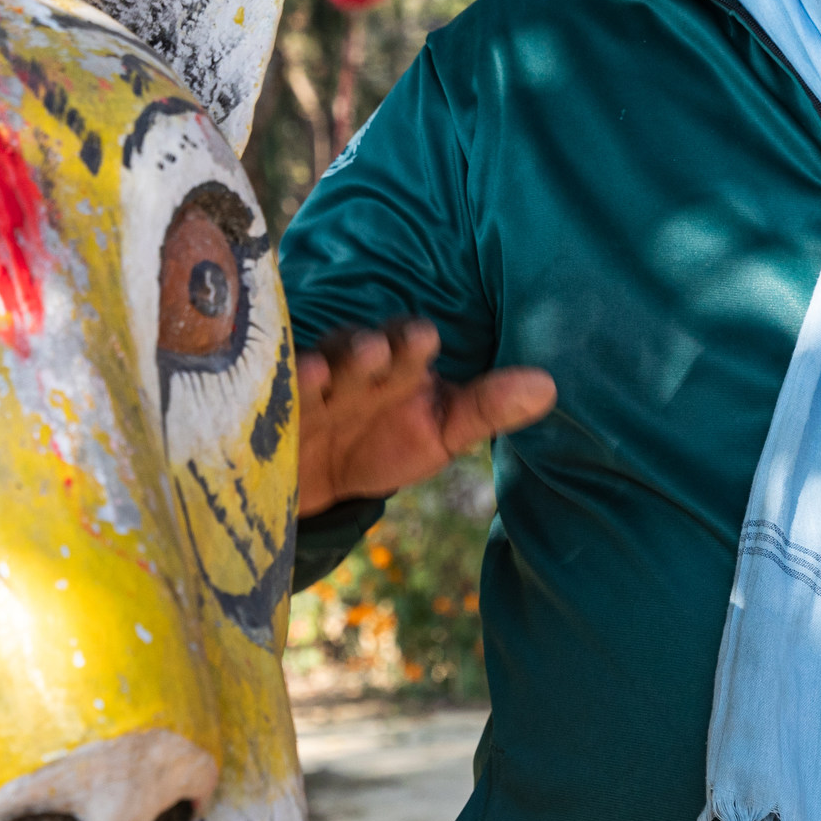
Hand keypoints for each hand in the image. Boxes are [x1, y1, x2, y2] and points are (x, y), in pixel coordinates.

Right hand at [294, 319, 555, 516]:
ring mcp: (309, 387)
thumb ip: (488, 407)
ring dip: (320, 368)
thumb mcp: (442, 431)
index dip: (413, 343)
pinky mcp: (270, 408)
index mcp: (399, 364)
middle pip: (360, 349)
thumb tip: (550, 386)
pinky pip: (271, 395)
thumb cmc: (386, 443)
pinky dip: (276, 395)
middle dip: (366, 350)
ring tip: (323, 372)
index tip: (425, 340)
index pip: (407, 344)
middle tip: (376, 351)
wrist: (318, 480)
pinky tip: (281, 397)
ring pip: (315, 368)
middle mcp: (353, 365)